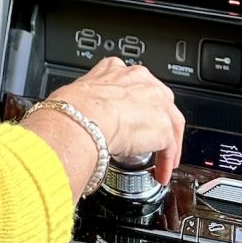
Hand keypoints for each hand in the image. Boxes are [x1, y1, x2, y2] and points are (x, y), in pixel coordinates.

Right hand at [64, 57, 184, 183]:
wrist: (83, 118)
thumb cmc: (72, 109)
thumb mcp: (78, 95)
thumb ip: (87, 102)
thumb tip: (78, 116)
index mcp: (117, 69)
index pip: (134, 84)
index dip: (135, 104)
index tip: (131, 118)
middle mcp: (140, 80)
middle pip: (159, 101)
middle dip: (156, 122)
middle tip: (149, 140)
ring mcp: (155, 102)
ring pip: (170, 123)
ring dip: (166, 145)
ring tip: (161, 162)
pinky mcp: (163, 126)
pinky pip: (169, 147)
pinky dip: (165, 162)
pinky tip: (160, 173)